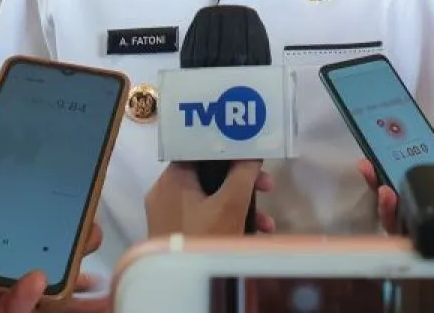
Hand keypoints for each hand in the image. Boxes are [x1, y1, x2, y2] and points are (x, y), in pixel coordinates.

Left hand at [145, 160, 275, 236]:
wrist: (181, 284)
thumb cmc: (205, 237)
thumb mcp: (230, 204)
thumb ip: (243, 173)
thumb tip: (252, 152)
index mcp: (172, 178)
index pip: (200, 149)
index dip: (228, 148)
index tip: (252, 154)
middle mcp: (165, 192)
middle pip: (209, 174)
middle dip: (242, 181)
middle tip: (268, 186)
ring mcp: (168, 214)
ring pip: (210, 198)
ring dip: (240, 204)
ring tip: (266, 221)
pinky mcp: (176, 231)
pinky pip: (204, 216)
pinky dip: (226, 219)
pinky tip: (253, 233)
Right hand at [359, 130, 433, 232]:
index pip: (413, 182)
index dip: (392, 166)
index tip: (377, 148)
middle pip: (400, 200)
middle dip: (379, 181)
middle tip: (369, 164)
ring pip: (399, 221)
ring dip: (384, 202)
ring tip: (383, 186)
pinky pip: (410, 237)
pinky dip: (396, 219)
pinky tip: (394, 201)